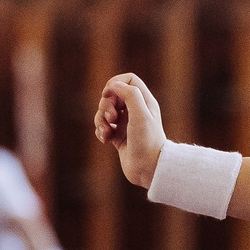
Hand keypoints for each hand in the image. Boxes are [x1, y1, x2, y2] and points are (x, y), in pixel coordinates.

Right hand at [94, 74, 167, 188]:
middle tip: (112, 118)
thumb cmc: (147, 142)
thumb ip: (130, 95)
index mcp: (145, 102)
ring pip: (104, 111)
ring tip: (106, 132)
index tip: (108, 94)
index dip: (115, 83)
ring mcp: (126, 123)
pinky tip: (105, 140)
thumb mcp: (141, 115)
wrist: (148, 169)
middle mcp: (136, 110)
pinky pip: (103, 126)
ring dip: (100, 119)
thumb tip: (113, 85)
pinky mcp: (118, 137)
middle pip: (113, 94)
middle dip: (106, 104)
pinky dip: (100, 131)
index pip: (129, 79)